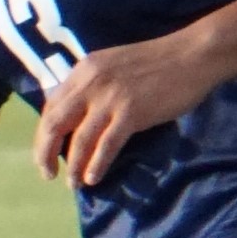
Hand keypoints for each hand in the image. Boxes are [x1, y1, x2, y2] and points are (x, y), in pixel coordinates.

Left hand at [33, 34, 212, 187]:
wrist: (192, 54)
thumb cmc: (157, 62)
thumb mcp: (112, 66)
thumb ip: (92, 87)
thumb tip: (75, 118)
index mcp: (84, 70)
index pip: (51, 106)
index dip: (43, 134)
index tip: (46, 152)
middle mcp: (90, 83)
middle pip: (55, 124)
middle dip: (45, 153)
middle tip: (48, 174)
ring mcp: (110, 98)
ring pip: (80, 140)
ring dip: (73, 166)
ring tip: (73, 183)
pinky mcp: (131, 113)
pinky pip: (106, 146)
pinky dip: (96, 165)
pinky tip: (93, 179)